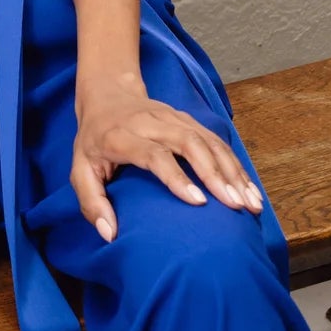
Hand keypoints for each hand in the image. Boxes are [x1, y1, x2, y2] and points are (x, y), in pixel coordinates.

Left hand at [71, 77, 262, 242]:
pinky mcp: (189, 119)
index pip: (155, 154)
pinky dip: (235, 164)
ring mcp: (173, 118)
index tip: (199, 202)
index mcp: (122, 136)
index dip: (177, 177)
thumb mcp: (80, 170)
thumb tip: (110, 234)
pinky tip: (249, 188)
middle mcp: (151, 123)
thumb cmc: (93, 142)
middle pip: (189, 144)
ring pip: (208, 141)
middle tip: (236, 205)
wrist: (107, 96)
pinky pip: (216, 141)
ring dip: (232, 171)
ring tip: (250, 202)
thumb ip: (92, 203)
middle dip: (216, 174)